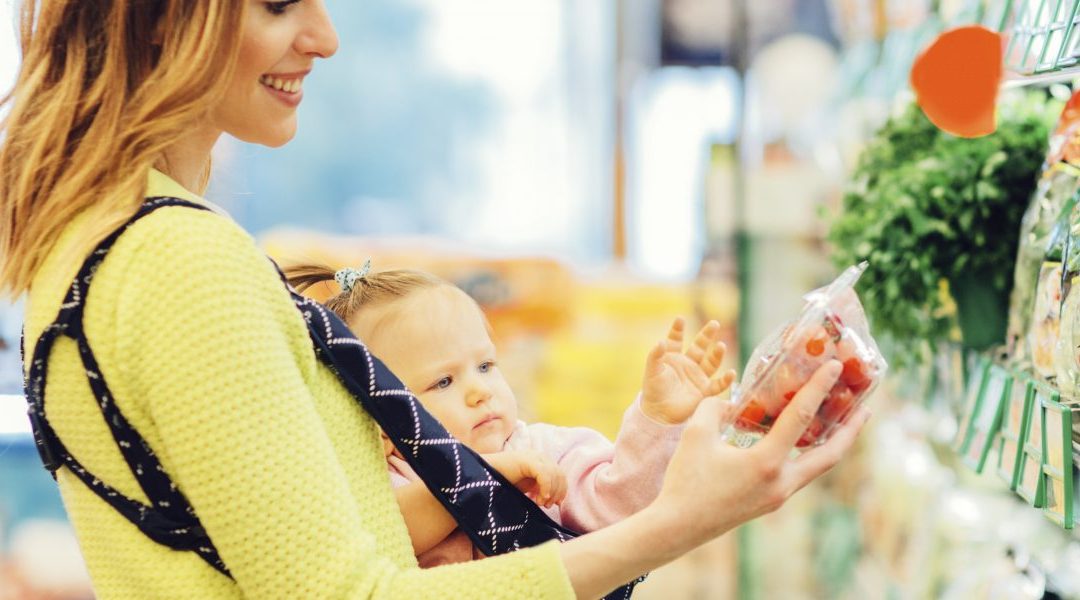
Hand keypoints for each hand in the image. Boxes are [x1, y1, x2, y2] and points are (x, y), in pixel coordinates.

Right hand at [483, 450, 566, 507]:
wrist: (483, 475)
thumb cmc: (503, 482)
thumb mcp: (527, 486)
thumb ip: (541, 489)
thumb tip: (556, 501)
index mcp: (541, 461)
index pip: (560, 475)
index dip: (560, 490)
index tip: (553, 504)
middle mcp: (539, 456)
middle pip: (560, 475)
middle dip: (556, 493)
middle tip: (546, 506)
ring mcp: (534, 457)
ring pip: (554, 474)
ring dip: (550, 492)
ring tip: (539, 503)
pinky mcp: (527, 461)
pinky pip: (544, 474)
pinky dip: (545, 488)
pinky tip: (538, 499)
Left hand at [641, 318, 735, 424]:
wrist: (658, 413)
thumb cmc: (653, 390)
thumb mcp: (652, 371)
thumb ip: (655, 355)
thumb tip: (660, 341)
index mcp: (673, 357)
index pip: (677, 339)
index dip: (678, 329)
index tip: (680, 319)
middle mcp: (688, 364)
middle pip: (700, 346)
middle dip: (707, 335)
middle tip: (714, 323)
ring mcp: (697, 376)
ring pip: (711, 362)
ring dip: (717, 355)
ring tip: (721, 346)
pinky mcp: (704, 391)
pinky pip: (718, 385)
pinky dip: (726, 380)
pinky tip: (731, 373)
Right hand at [651, 360, 870, 545]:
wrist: (678, 526)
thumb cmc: (685, 480)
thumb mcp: (696, 434)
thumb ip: (715, 407)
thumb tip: (732, 400)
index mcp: (766, 463)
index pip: (800, 418)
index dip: (818, 389)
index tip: (834, 368)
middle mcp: (780, 482)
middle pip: (829, 455)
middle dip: (850, 430)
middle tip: (865, 407)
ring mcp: (778, 496)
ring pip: (817, 467)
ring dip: (833, 444)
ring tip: (843, 423)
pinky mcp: (769, 502)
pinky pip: (798, 474)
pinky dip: (808, 455)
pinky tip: (802, 442)